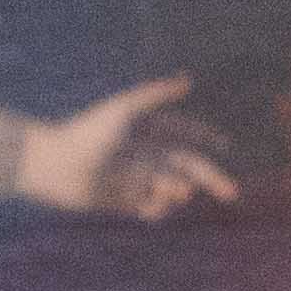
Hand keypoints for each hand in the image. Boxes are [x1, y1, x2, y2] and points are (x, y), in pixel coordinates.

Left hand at [14, 71, 233, 220]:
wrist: (59, 166)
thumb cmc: (88, 132)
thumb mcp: (124, 109)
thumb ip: (156, 94)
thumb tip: (188, 82)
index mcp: (148, 129)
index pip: (184, 132)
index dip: (205, 139)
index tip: (225, 145)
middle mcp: (146, 154)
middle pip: (188, 167)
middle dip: (210, 179)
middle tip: (232, 193)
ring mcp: (138, 179)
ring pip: (173, 190)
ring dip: (177, 191)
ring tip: (172, 189)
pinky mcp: (128, 202)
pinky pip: (154, 209)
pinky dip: (158, 208)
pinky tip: (147, 203)